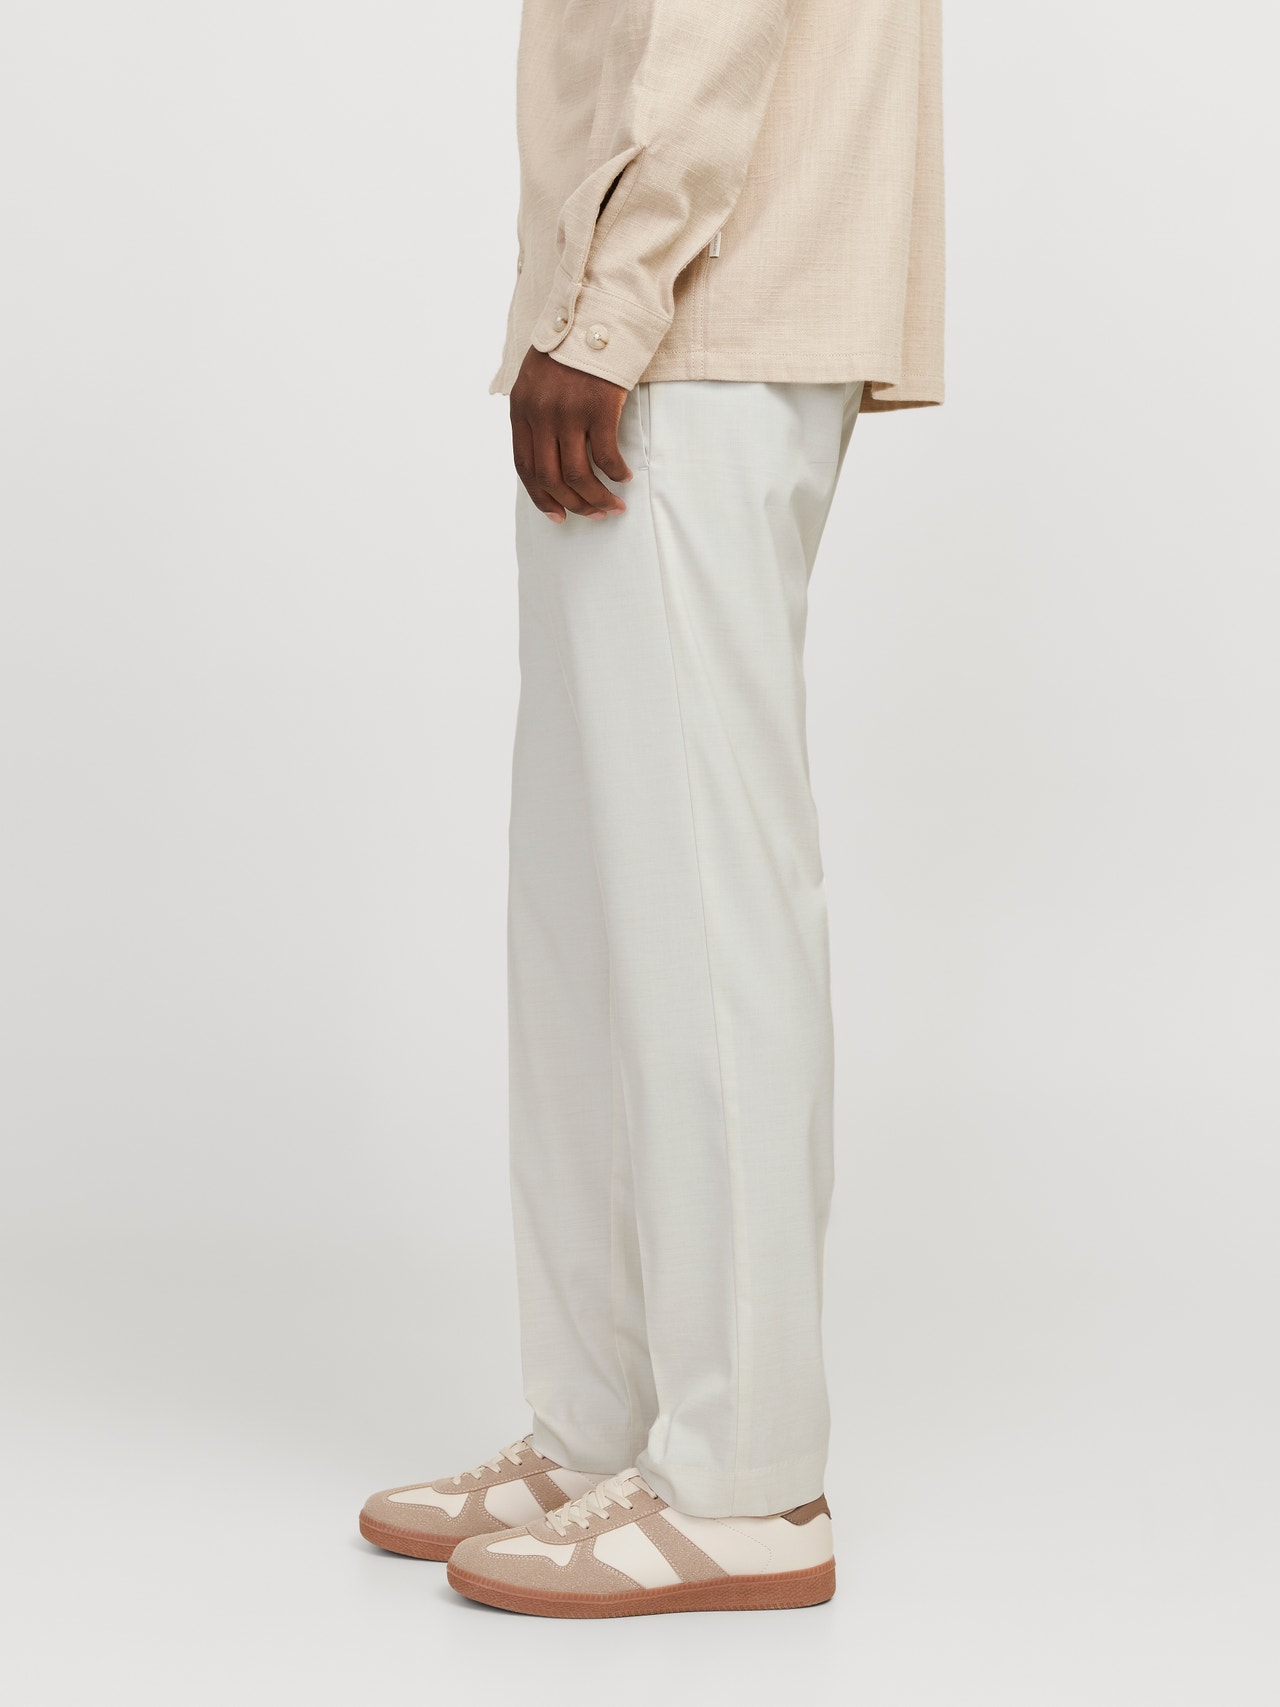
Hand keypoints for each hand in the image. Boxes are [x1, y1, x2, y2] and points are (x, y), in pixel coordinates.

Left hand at [509, 347, 631, 522]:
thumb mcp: (537, 377)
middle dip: (573, 504)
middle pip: (550, 478)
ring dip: (596, 497)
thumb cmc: (571, 346)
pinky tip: (624, 477)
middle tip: (593, 514)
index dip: (540, 497)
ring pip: (577, 475)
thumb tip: (548, 452)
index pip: (524, 467)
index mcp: (521, 409)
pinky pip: (605, 457)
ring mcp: (568, 413)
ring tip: (613, 505)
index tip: (557, 515)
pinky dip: (615, 474)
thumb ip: (536, 412)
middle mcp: (540, 414)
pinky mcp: (598, 408)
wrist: (595, 312)